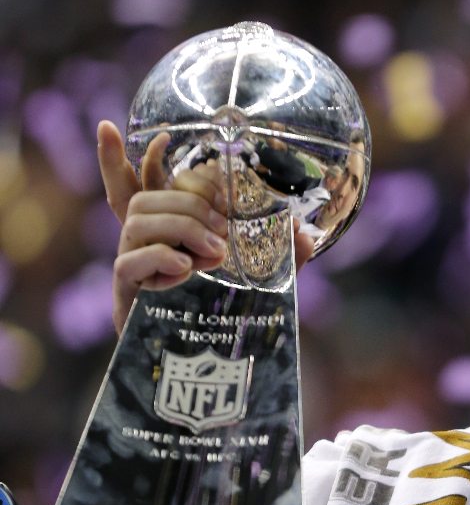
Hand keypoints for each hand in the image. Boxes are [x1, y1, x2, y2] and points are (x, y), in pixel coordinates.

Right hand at [98, 121, 315, 332]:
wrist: (203, 369)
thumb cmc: (227, 316)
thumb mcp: (263, 280)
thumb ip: (282, 256)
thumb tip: (308, 236)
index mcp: (171, 231)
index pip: (144, 183)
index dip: (144, 157)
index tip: (163, 136)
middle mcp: (145, 242)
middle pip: (145, 197)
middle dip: (188, 201)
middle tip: (224, 230)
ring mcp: (131, 265)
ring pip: (137, 219)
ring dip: (181, 226)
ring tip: (215, 252)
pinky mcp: (125, 294)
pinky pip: (129, 262)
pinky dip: (162, 257)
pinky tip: (189, 267)